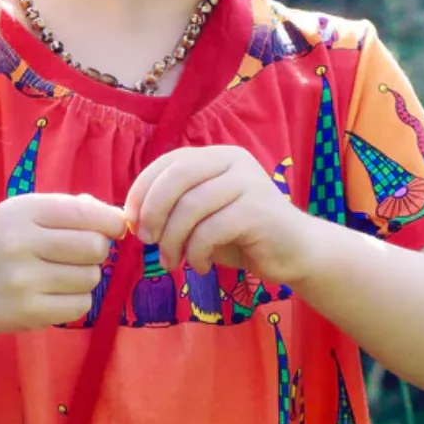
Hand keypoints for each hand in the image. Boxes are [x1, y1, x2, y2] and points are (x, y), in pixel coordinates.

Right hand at [0, 192, 126, 337]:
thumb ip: (68, 208)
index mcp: (20, 212)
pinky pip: (81, 305)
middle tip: (79, 254)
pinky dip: (77, 300)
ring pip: (90, 277)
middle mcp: (19, 244)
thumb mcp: (22, 214)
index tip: (115, 228)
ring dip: (86, 276)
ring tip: (62, 275)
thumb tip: (117, 217)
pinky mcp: (30, 312)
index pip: (85, 213)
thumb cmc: (0, 246)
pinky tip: (56, 295)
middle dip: (96, 250)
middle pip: (94, 246)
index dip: (111, 222)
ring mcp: (23, 281)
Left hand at [124, 146, 321, 284]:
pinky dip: (197, 254)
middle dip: (153, 212)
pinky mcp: (258, 211)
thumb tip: (129, 217)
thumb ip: (172, 209)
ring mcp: (248, 183)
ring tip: (173, 263)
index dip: (142, 190)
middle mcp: (233, 161)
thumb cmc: (240, 236)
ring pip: (191, 208)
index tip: (132, 221)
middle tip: (147, 241)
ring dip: (173, 241)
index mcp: (216, 156)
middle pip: (176, 178)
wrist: (293, 252)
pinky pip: (210, 231)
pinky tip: (201, 266)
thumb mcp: (200, 217)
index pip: (168, 162)